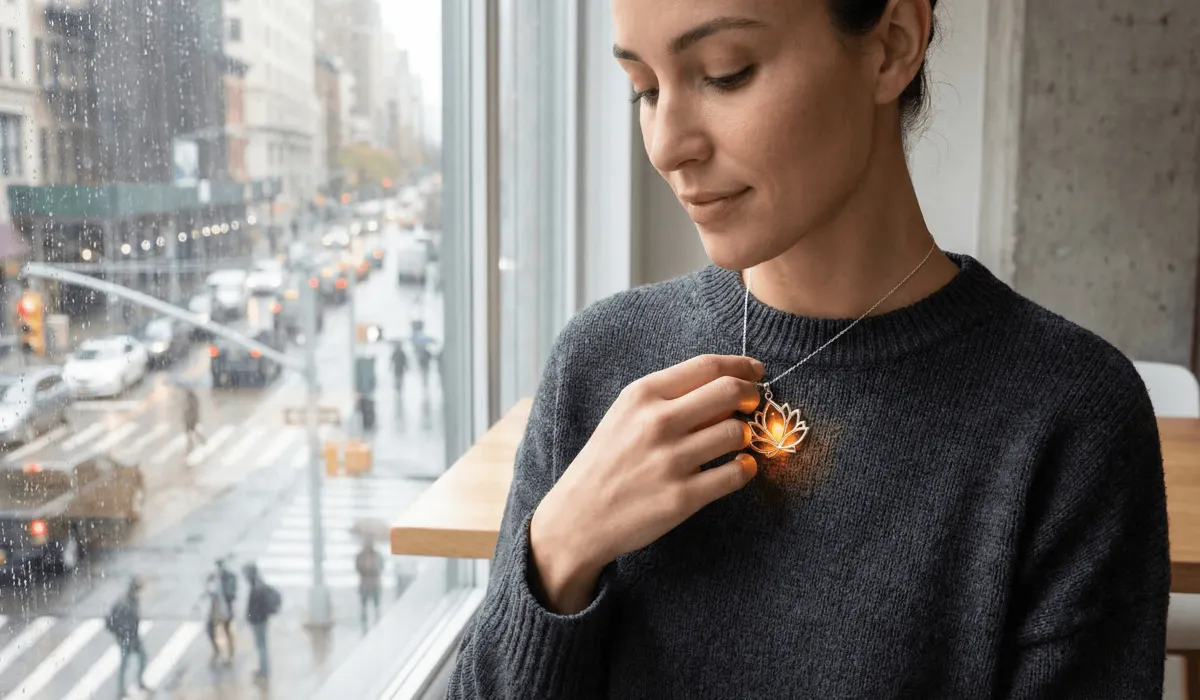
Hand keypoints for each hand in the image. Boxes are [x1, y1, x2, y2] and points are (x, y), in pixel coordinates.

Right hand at [530, 354, 762, 612]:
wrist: (579, 516)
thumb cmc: (607, 461)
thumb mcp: (625, 415)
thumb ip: (669, 398)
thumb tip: (727, 387)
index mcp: (641, 395)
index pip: (707, 366)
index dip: (741, 365)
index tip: (755, 371)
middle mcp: (657, 423)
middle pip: (729, 392)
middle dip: (751, 395)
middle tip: (754, 404)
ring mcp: (670, 461)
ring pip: (737, 433)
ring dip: (746, 436)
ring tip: (734, 443)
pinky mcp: (683, 498)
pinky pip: (736, 474)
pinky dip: (745, 468)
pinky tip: (736, 468)